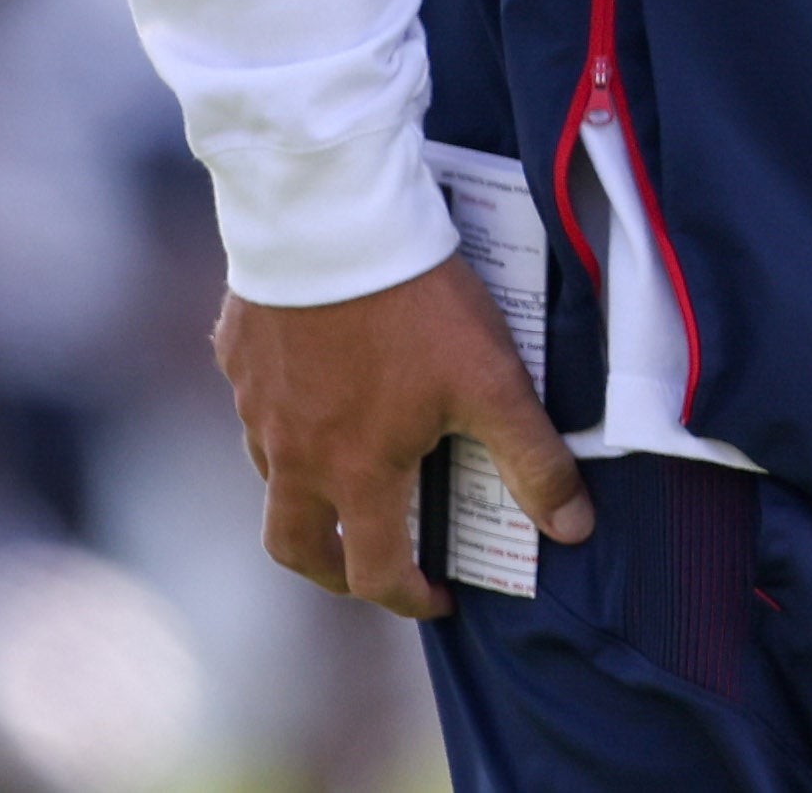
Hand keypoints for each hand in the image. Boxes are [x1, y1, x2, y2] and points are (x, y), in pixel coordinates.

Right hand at [215, 253, 591, 615]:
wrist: (331, 213)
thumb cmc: (414, 302)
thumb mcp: (491, 381)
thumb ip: (533, 459)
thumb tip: (573, 528)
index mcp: (355, 473)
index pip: (375, 572)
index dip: (412, 598)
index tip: (438, 595)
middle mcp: (292, 453)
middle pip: (294, 546)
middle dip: (333, 569)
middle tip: (368, 563)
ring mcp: (256, 403)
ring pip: (269, 476)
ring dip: (305, 492)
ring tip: (347, 470)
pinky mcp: (238, 352)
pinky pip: (253, 404)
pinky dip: (280, 417)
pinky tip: (311, 384)